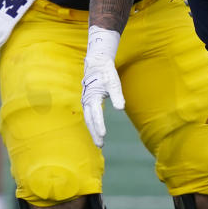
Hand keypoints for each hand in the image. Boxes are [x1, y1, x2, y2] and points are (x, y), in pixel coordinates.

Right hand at [81, 33, 123, 147]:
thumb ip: (117, 95)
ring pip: (88, 119)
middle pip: (90, 120)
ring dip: (93, 130)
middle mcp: (87, 101)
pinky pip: (89, 116)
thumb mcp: (114, 83)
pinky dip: (92, 124)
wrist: (96, 63)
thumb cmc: (106, 73)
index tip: (103, 135)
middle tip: (101, 145)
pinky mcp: (88, 101)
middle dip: (95, 133)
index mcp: (92, 97)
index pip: (96, 115)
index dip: (99, 125)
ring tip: (99, 142)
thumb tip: (120, 108)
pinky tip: (97, 131)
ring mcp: (86, 102)